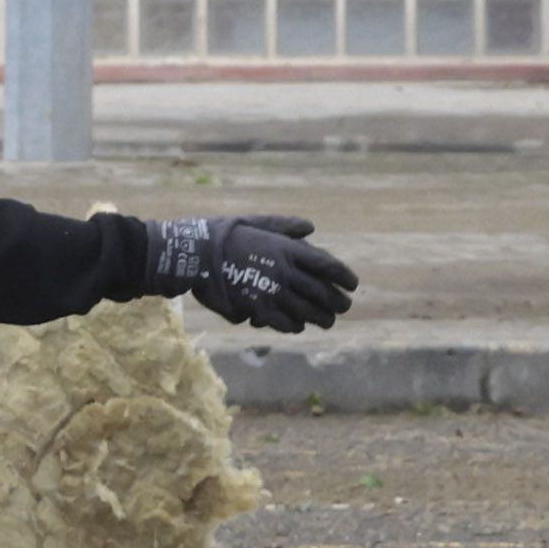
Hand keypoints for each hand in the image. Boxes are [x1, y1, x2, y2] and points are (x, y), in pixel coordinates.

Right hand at [143, 214, 356, 332]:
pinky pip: (284, 322)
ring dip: (320, 318)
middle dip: (336, 302)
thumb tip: (311, 228)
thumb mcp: (256, 221)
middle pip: (321, 291)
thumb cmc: (223, 234)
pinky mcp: (257, 309)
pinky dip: (293, 325)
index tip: (353, 285)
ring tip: (327, 321)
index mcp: (287, 248)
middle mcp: (285, 271)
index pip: (327, 265)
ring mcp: (272, 291)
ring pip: (307, 310)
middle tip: (344, 308)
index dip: (344, 276)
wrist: (195, 254)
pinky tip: (297, 325)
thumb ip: (285, 226)